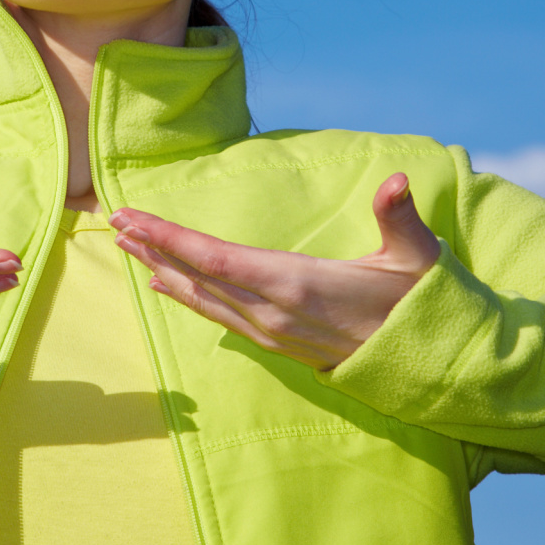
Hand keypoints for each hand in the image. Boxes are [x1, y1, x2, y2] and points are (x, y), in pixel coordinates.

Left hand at [109, 173, 440, 370]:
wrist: (430, 366)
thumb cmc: (420, 303)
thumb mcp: (417, 256)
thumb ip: (399, 216)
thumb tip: (397, 179)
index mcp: (297, 282)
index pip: (216, 257)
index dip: (170, 237)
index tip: (133, 217)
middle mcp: (274, 311)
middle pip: (198, 276)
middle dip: (153, 247)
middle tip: (114, 221)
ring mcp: (272, 331)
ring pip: (203, 298)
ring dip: (162, 269)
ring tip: (128, 246)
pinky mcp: (275, 342)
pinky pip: (218, 316)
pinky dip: (187, 295)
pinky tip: (166, 283)